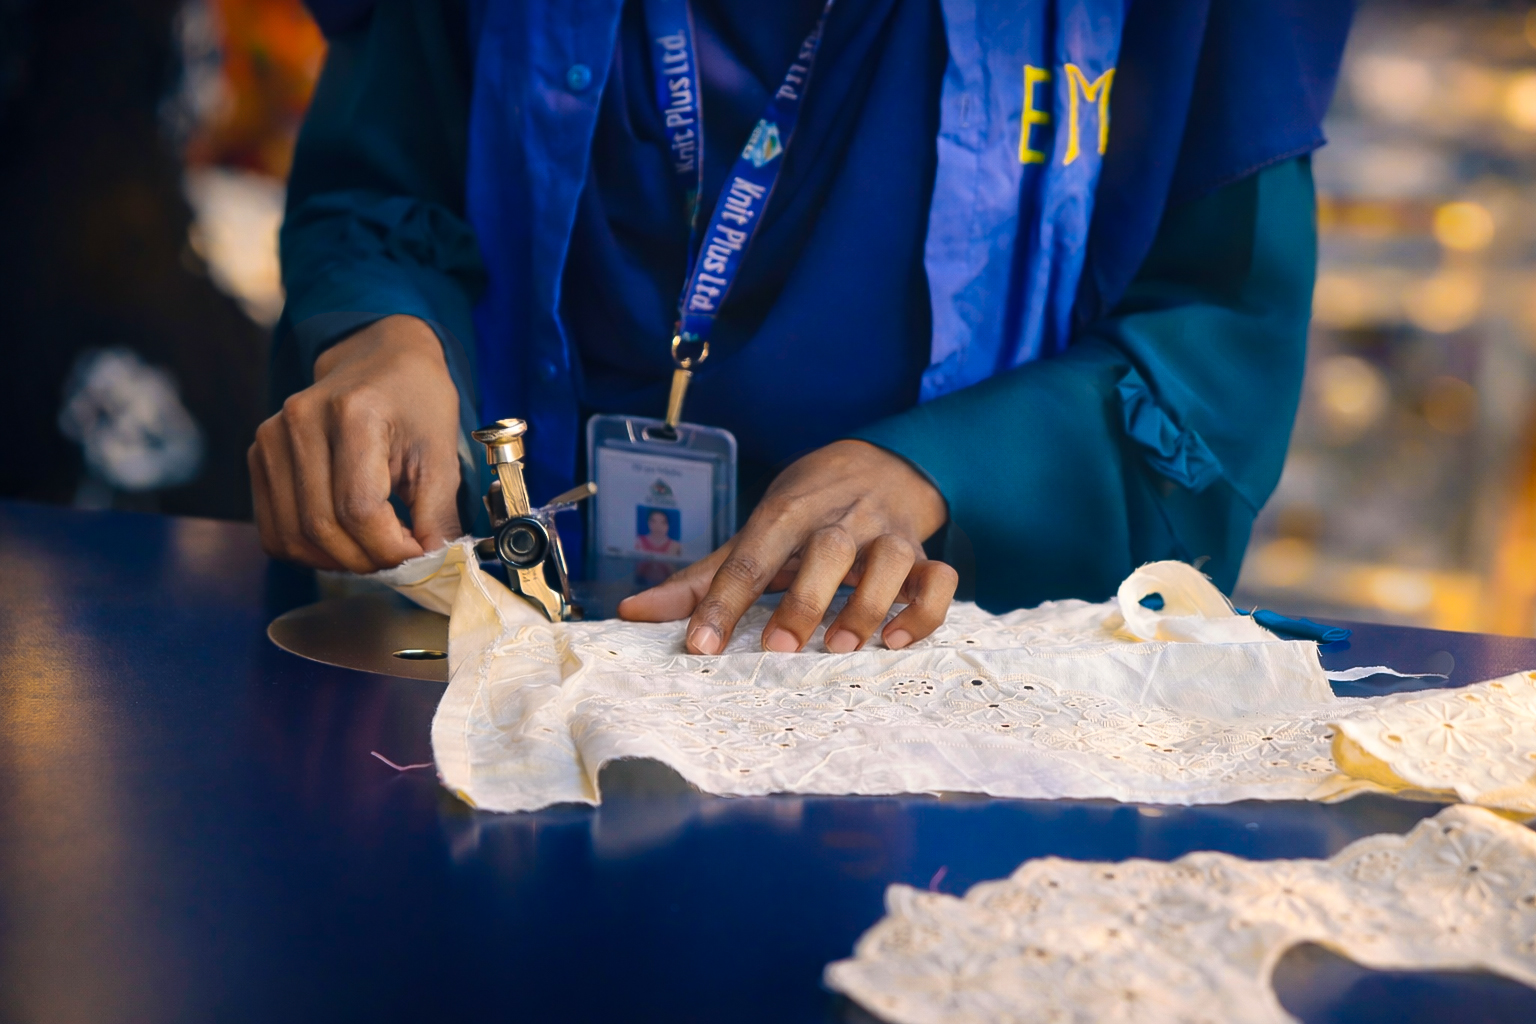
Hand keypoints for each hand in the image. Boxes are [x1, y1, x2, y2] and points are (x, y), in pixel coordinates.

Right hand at [249, 315, 461, 571]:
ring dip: (338, 562)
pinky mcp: (259, 457)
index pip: (359, 509)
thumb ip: (437, 513)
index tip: (419, 555)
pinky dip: (309, 551)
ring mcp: (272, 439)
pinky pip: (273, 530)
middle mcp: (301, 422)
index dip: (390, 549)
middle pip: (322, 528)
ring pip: (293, 536)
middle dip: (367, 560)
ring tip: (374, 551)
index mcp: (352, 414)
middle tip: (400, 560)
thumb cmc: (415, 401)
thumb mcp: (441, 452)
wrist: (380, 360)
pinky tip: (343, 543)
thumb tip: (436, 568)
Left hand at [617, 440, 956, 653]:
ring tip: (841, 647)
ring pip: (887, 562)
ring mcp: (885, 534)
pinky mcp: (922, 553)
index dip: (723, 602)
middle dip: (803, 600)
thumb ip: (701, 579)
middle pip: (824, 551)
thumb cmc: (808, 508)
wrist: (881, 463)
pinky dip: (925, 609)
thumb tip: (631, 612)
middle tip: (777, 648)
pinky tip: (899, 640)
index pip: (750, 556)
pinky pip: (936, 580)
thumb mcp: (755, 533)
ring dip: (867, 604)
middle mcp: (839, 518)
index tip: (700, 646)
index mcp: (787, 512)